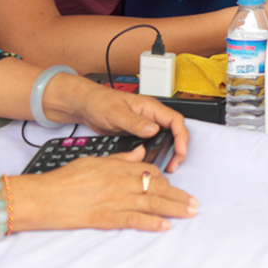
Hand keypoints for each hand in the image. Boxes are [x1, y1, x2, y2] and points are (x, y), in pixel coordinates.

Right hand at [13, 148, 196, 233]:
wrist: (42, 197)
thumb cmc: (63, 180)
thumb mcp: (95, 160)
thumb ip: (121, 157)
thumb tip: (140, 152)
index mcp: (118, 167)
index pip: (150, 171)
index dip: (164, 179)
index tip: (173, 186)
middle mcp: (120, 182)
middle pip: (157, 187)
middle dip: (178, 195)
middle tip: (193, 202)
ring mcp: (115, 200)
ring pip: (151, 203)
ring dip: (173, 208)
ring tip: (188, 212)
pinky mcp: (107, 217)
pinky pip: (135, 219)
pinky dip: (152, 223)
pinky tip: (165, 225)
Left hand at [53, 76, 190, 172]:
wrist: (86, 105)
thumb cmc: (100, 102)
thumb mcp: (116, 113)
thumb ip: (135, 122)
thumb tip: (154, 129)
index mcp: (150, 107)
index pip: (175, 120)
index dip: (181, 136)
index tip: (180, 151)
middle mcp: (151, 115)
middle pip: (175, 131)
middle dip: (179, 148)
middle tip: (174, 164)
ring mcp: (146, 124)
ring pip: (167, 138)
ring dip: (170, 152)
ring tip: (167, 165)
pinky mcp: (139, 133)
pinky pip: (155, 143)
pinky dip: (158, 153)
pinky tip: (154, 161)